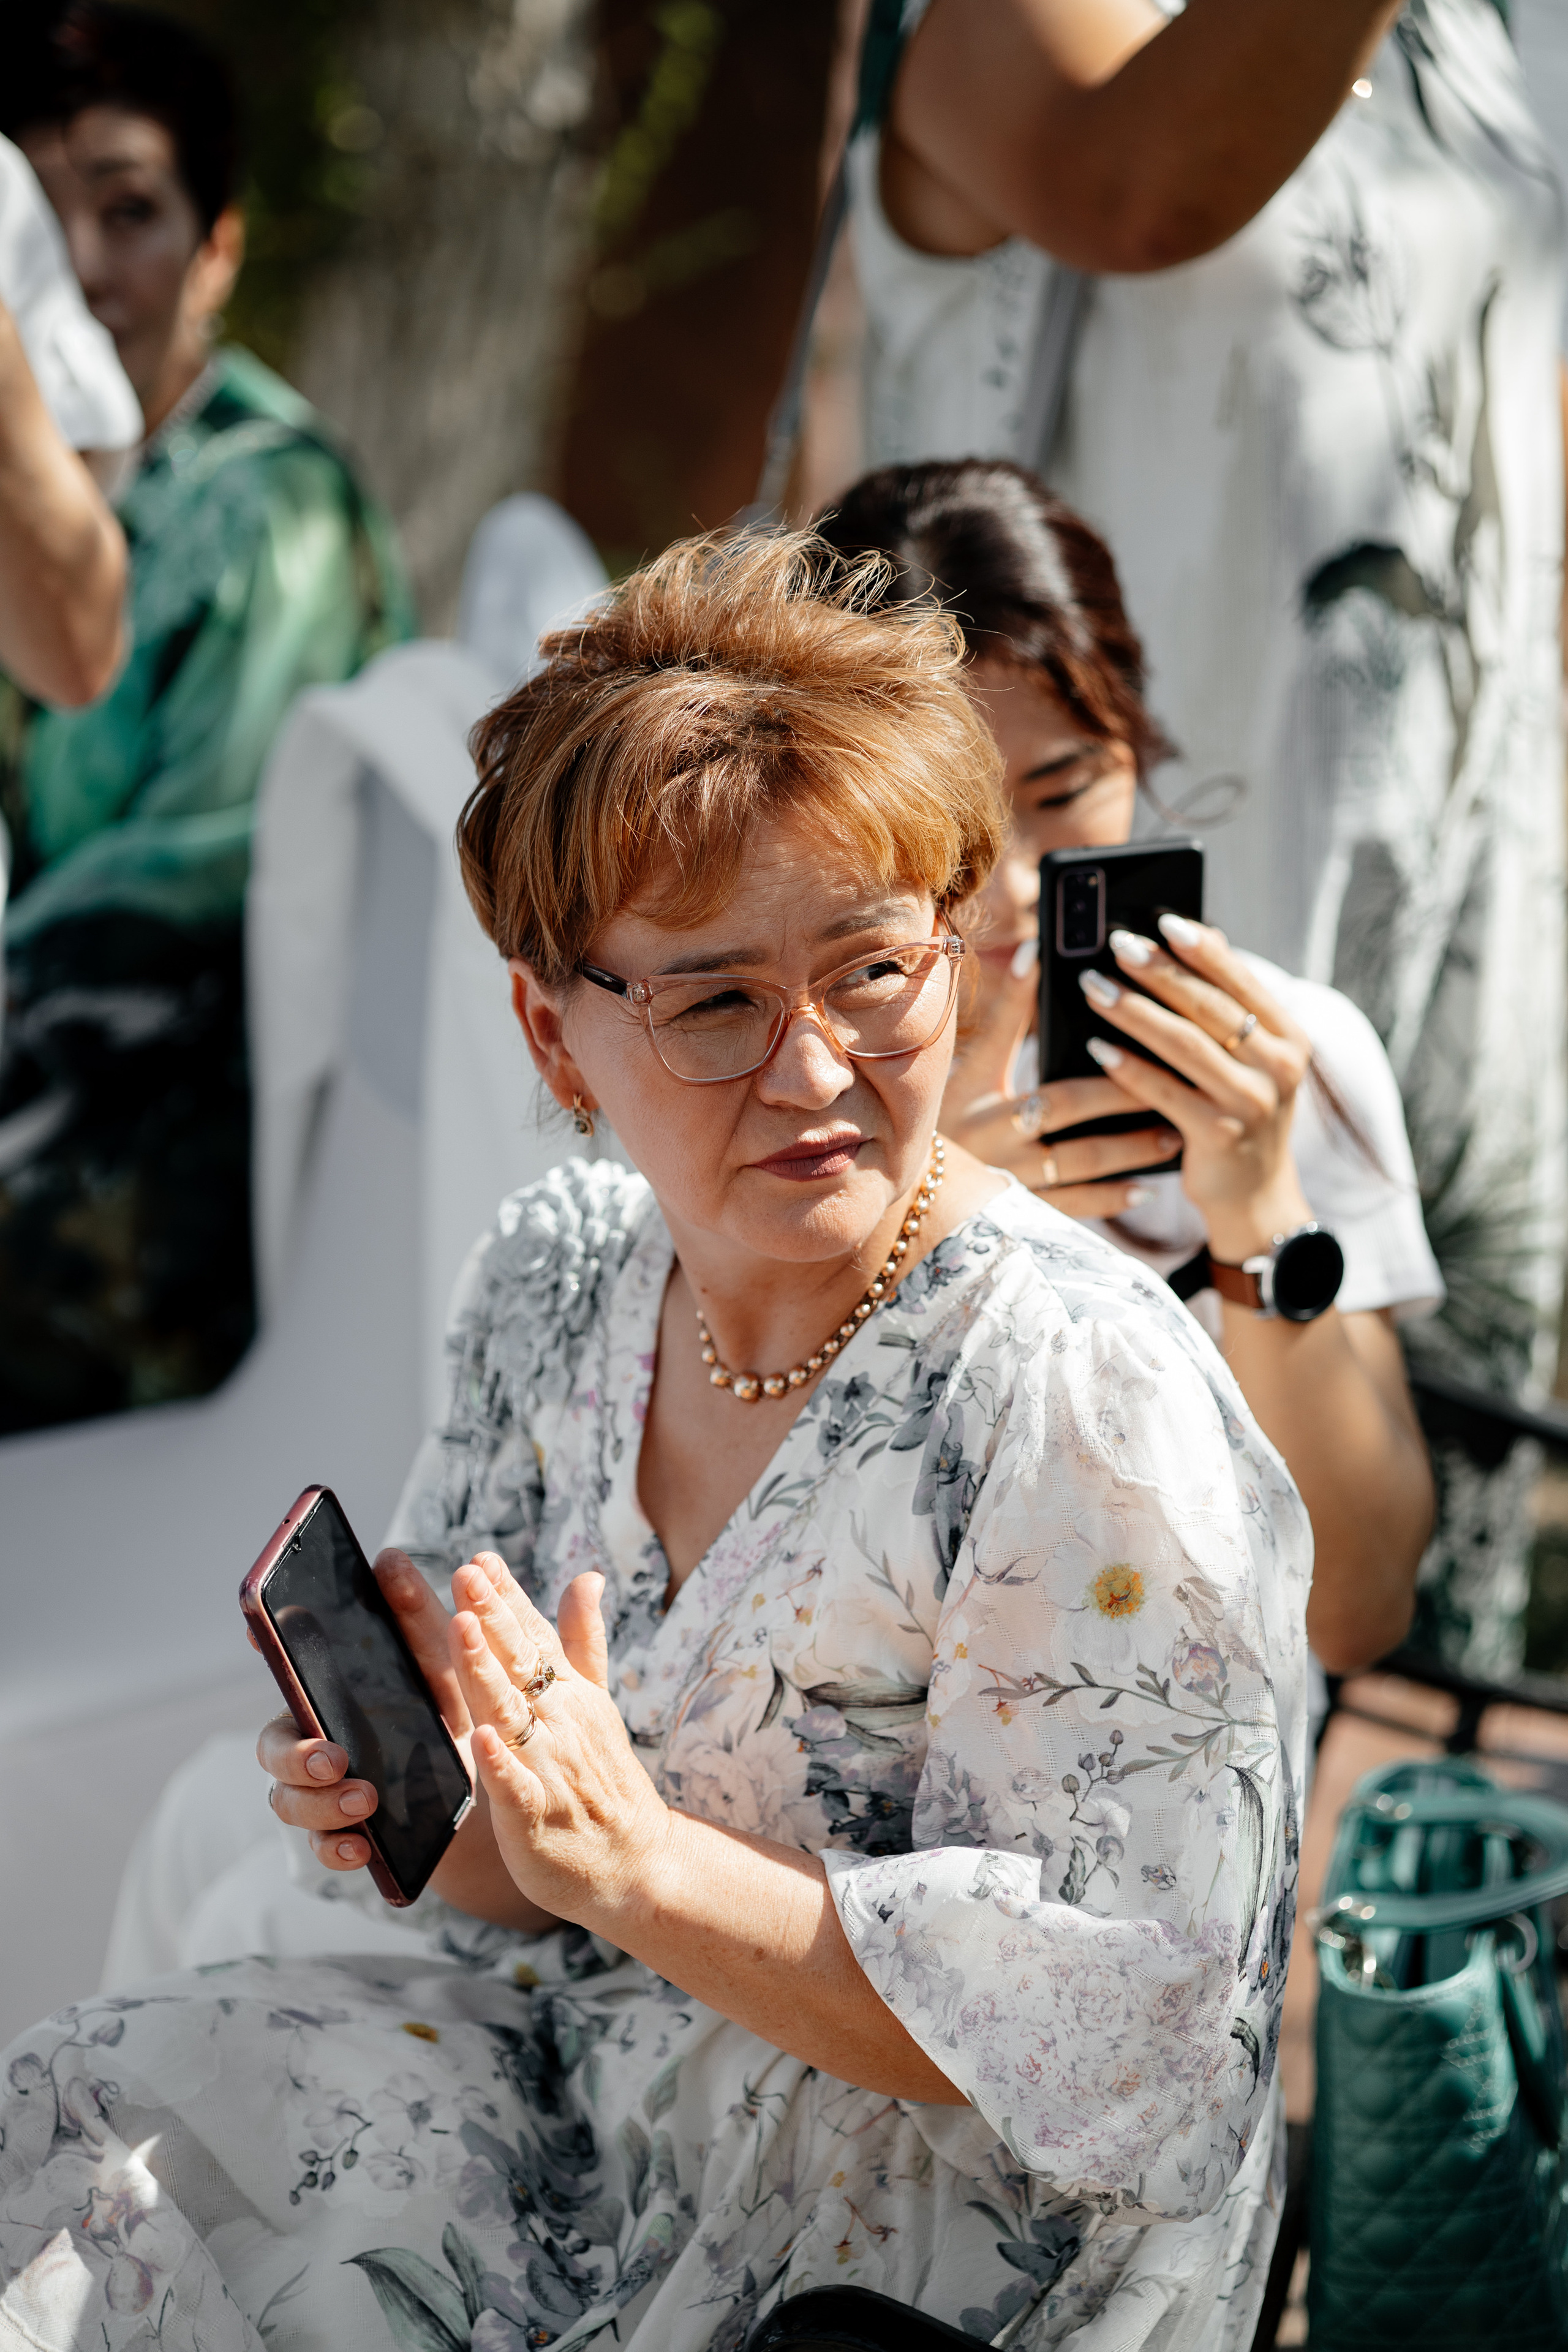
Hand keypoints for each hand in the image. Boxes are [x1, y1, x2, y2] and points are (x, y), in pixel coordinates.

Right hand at [258, 1548, 474, 1872]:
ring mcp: (325, 1790)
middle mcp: (317, 1740)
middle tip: (334, 1757)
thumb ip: (419, 1619)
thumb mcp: (448, 1667)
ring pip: (288, 1800)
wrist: (494, 1789)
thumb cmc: (456, 1712)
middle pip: (274, 1745)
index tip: (255, 1632)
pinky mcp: (347, 1834)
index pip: (287, 1670)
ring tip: (365, 1800)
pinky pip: (320, 1848)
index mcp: (335, 1693)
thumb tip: (389, 1558)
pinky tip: (362, 1848)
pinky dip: (336, 1850)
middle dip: (296, 1754)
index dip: (265, 1647)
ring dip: (320, 1803)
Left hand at [448, 1555, 671, 1931]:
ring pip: (511, 1714)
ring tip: (463, 1629)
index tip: (480, 1558)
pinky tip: (479, 1738)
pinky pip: (515, 1786)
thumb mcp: (596, 1702)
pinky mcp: (536, 1816)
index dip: (507, 1597)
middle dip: (492, 1616)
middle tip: (464, 1574)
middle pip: (520, 1663)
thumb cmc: (602, 1779)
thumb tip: (587, 1576)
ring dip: (487, 1671)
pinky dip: (499, 1763)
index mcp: (570, 1694)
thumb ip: (583, 1639)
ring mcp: (549, 1767)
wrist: (636, 1862)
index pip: (534, 1636)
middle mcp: (560, 1722)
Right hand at [941, 940, 1179, 1214]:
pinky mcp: (1020, 1214)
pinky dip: (1112, 1198)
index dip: (1043, 1009)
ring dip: (1131, 1146)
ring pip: (1079, 1161)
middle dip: (1121, 1089)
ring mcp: (1006, 1176)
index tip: (1108, 1000)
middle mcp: (987, 1134)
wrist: (919, 1198)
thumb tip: (1034, 952)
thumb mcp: (972, 1070)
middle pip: (1064, 1104)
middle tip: (1171, 1075)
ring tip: (1173, 1132)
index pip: (1012, 1039)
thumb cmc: (956, 1118)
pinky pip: (1073, 1206)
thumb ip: (1007, 1018)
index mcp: (974, 1089)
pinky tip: (1144, 1189)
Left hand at [1081, 916, 1313, 1259]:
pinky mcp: (1219, 1135)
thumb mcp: (1249, 1060)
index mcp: (1289, 1037)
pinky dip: (1129, 1066)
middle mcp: (1279, 1066)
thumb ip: (1227, 1009)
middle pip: (1209, 1007)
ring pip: (1184, 1044)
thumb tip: (1193, 938)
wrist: (1255, 1197)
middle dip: (1159, 972)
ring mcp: (1251, 1102)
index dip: (1202, 949)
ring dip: (1134, 1011)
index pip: (1242, 981)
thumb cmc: (1238, 1113)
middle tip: (1115, 943)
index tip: (1163, 920)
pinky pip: (1164, 1091)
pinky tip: (1096, 1046)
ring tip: (1093, 986)